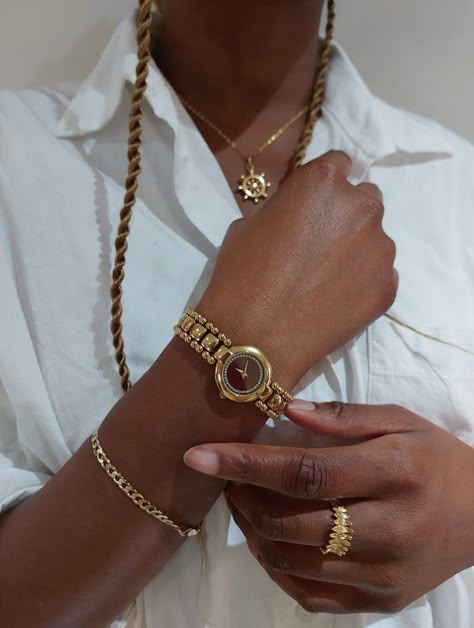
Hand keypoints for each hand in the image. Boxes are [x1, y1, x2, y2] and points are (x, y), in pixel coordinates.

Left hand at [183, 401, 473, 613]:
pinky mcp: (378, 603)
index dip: (246, 463)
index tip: (198, 454)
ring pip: (292, 562)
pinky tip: (268, 538)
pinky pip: (309, 594)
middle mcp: (389, 530)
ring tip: (244, 502)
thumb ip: (342, 417)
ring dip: (252, 530)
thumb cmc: (435, 457)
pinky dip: (275, 566)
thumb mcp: (399, 420)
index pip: (305, 471)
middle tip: (226, 476)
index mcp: (394, 473)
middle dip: (242, 497)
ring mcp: (383, 576)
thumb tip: (284, 410)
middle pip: (291, 522)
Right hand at [198, 151, 396, 387]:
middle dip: (346, 214)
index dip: (324, 186)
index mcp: (324, 181)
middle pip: (365, 199)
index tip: (314, 205)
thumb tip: (300, 213)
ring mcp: (381, 249)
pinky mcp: (388, 287)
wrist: (254, 336)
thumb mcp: (250, 222)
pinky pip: (379, 275)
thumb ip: (287, 207)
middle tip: (322, 244)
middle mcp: (362, 207)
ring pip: (375, 239)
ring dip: (356, 250)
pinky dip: (362, 282)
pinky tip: (336, 300)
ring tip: (326, 279)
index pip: (339, 164)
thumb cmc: (241, 273)